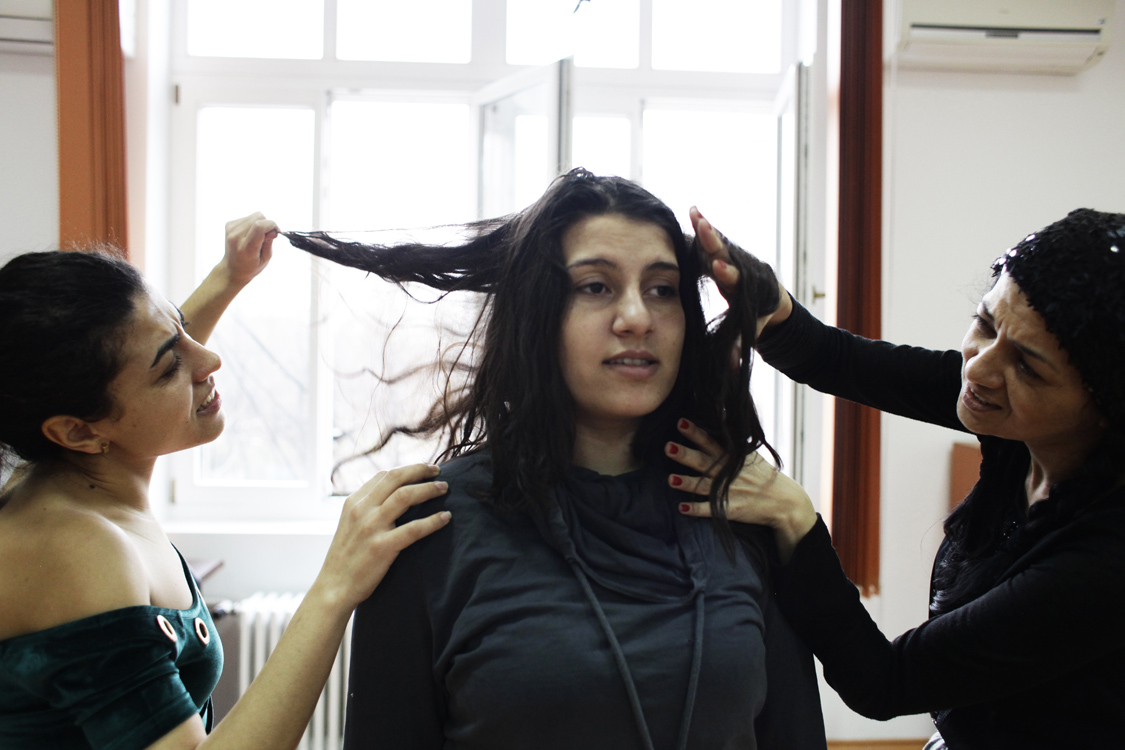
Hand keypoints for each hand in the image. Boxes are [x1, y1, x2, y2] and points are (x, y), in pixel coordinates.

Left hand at [222, 212, 278, 288]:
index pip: (259, 226)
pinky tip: (250, 234)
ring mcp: (231, 229)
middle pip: (258, 217)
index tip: (276, 232)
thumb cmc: (251, 266)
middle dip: (267, 224)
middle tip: (267, 236)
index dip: (272, 225)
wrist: (232, 269)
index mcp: (246, 248)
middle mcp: (236, 237)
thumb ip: (269, 242)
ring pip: (254, 216)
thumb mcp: (265, 259)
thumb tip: (273, 230)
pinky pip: (247, 217)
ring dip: (259, 224)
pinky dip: (252, 224)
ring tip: (257, 236)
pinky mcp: (229, 225)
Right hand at [315, 463, 450, 608]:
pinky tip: (445, 518)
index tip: (424, 469)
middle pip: (395, 479)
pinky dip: (432, 521)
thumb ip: (367, 509)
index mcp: (353, 503)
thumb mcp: (349, 525)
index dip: (407, 469)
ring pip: (405, 496)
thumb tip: (391, 496)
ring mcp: (371, 528)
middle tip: (438, 471)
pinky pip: (413, 529)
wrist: (333, 588)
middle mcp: (361, 510)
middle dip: (420, 471)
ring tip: (444, 489)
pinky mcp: (381, 547)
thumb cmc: (346, 558)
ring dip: (428, 489)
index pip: (383, 476)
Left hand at [667, 418, 815, 561]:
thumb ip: (733, 440)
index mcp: (732, 458)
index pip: (711, 442)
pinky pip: (710, 509)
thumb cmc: (763, 475)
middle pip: (703, 461)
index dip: (696, 432)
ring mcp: (729, 491)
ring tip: (670, 479)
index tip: (681, 423)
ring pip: (703, 486)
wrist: (783, 502)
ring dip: (686, 483)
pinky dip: (696, 509)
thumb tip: (721, 413)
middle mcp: (728, 472)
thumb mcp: (751, 454)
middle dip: (686, 455)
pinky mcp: (730, 509)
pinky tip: (682, 508)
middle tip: (668, 447)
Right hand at [689, 207, 792, 336]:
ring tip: (694, 212)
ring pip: (719, 244)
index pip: (735, 280)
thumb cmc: (757, 320)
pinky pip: (714, 240)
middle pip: (726, 254)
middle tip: (704, 226)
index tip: (720, 266)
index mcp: (745, 290)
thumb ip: (738, 346)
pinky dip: (703, 227)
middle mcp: (740, 270)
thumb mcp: (749, 332)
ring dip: (706, 228)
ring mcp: (734, 261)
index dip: (728, 274)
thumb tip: (733, 366)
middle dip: (714, 242)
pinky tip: (693, 211)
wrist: (773, 302)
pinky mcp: (727, 255)